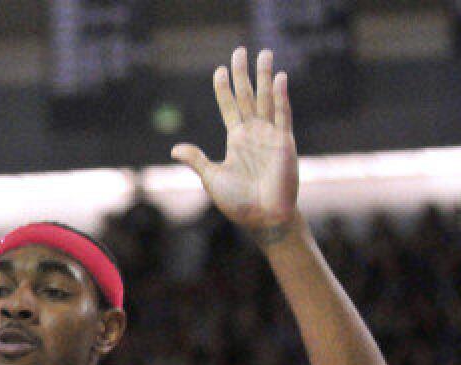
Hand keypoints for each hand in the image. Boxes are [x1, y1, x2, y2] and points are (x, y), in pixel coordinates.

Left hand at [172, 48, 298, 233]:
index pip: (228, 107)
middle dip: (243, 74)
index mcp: (236, 140)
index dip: (223, 89)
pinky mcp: (284, 143)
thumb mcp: (212, 177)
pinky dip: (282, 97)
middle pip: (247, 96)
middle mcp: (253, 134)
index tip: (219, 70)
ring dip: (265, 77)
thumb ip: (197, 159)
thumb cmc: (238, 203)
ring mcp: (270, 136)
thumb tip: (175, 148)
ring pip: (266, 99)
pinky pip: (283, 115)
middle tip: (239, 50)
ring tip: (265, 53)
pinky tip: (280, 78)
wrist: (263, 218)